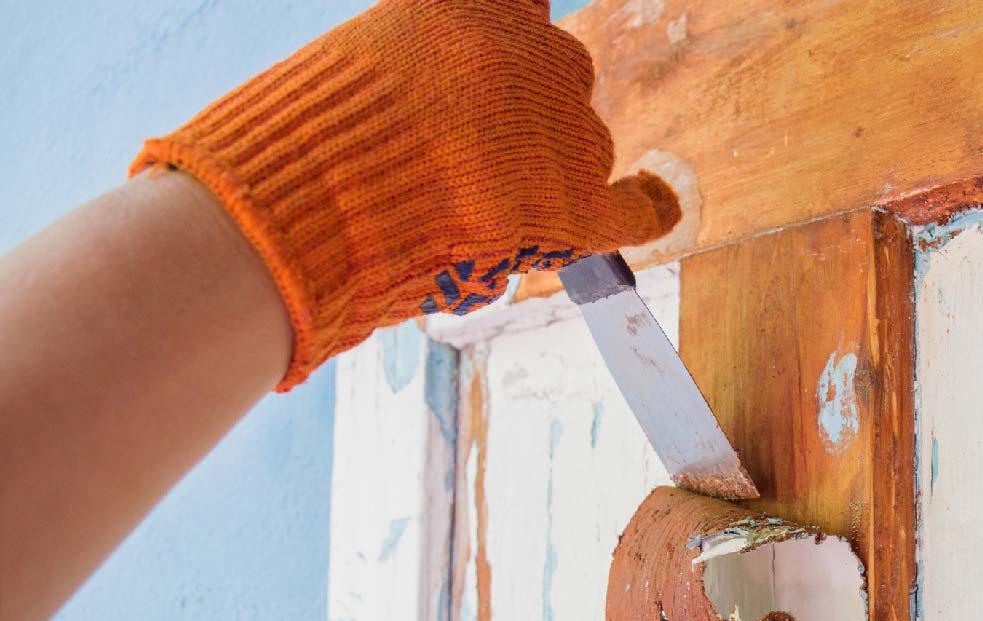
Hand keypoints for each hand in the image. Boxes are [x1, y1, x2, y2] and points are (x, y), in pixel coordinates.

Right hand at [131, 0, 680, 389]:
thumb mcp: (359, 61)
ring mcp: (563, 128)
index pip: (521, 14)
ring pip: (579, 150)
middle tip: (456, 168)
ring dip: (542, 178)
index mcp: (475, 7)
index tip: (490, 83)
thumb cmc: (304, 143)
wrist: (310, 204)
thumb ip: (416, 65)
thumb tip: (444, 114)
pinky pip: (635, 207)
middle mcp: (533, 53)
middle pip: (555, 85)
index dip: (510, 58)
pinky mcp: (576, 205)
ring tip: (464, 215)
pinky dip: (648, 205)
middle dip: (521, 123)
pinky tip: (656, 197)